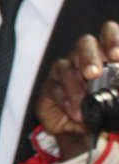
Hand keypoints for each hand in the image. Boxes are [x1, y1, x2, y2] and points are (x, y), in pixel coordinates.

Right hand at [37, 22, 118, 158]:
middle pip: (85, 44)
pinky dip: (65, 100)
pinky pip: (54, 88)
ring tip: (84, 105)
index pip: (109, 33)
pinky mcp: (50, 87)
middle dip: (89, 58)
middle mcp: (85, 57)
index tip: (116, 56)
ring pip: (67, 67)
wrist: (82, 130)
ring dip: (76, 87)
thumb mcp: (118, 98)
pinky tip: (75, 111)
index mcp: (107, 54)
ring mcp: (65, 70)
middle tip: (93, 74)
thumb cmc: (106, 108)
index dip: (112, 39)